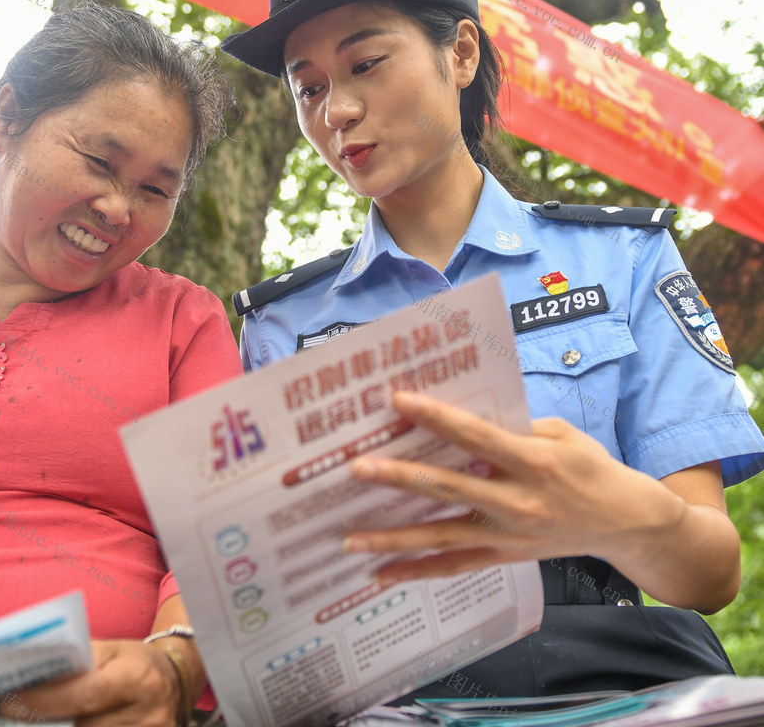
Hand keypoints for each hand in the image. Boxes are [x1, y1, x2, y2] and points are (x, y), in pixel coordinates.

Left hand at [0, 639, 181, 726]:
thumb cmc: (137, 662)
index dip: (45, 701)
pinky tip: (71, 725)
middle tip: (18, 718)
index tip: (9, 704)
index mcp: (136, 678)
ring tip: (43, 720)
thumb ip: (77, 663)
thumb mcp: (112, 651)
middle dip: (48, 724)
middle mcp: (146, 714)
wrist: (178, 681)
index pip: (85, 694)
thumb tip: (30, 675)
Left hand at [342, 391, 682, 584]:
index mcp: (532, 460)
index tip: (397, 401)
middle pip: (448, 489)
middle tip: (356, 468)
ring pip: (442, 537)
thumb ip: (510, 426)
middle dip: (400, 478)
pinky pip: (454, 567)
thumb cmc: (588, 465)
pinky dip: (417, 571)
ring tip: (351, 538)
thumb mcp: (557, 432)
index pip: (474, 435)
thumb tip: (455, 418)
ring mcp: (507, 535)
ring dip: (394, 538)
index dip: (435, 417)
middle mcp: (516, 501)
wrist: (624, 521)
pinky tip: (381, 574)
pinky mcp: (504, 556)